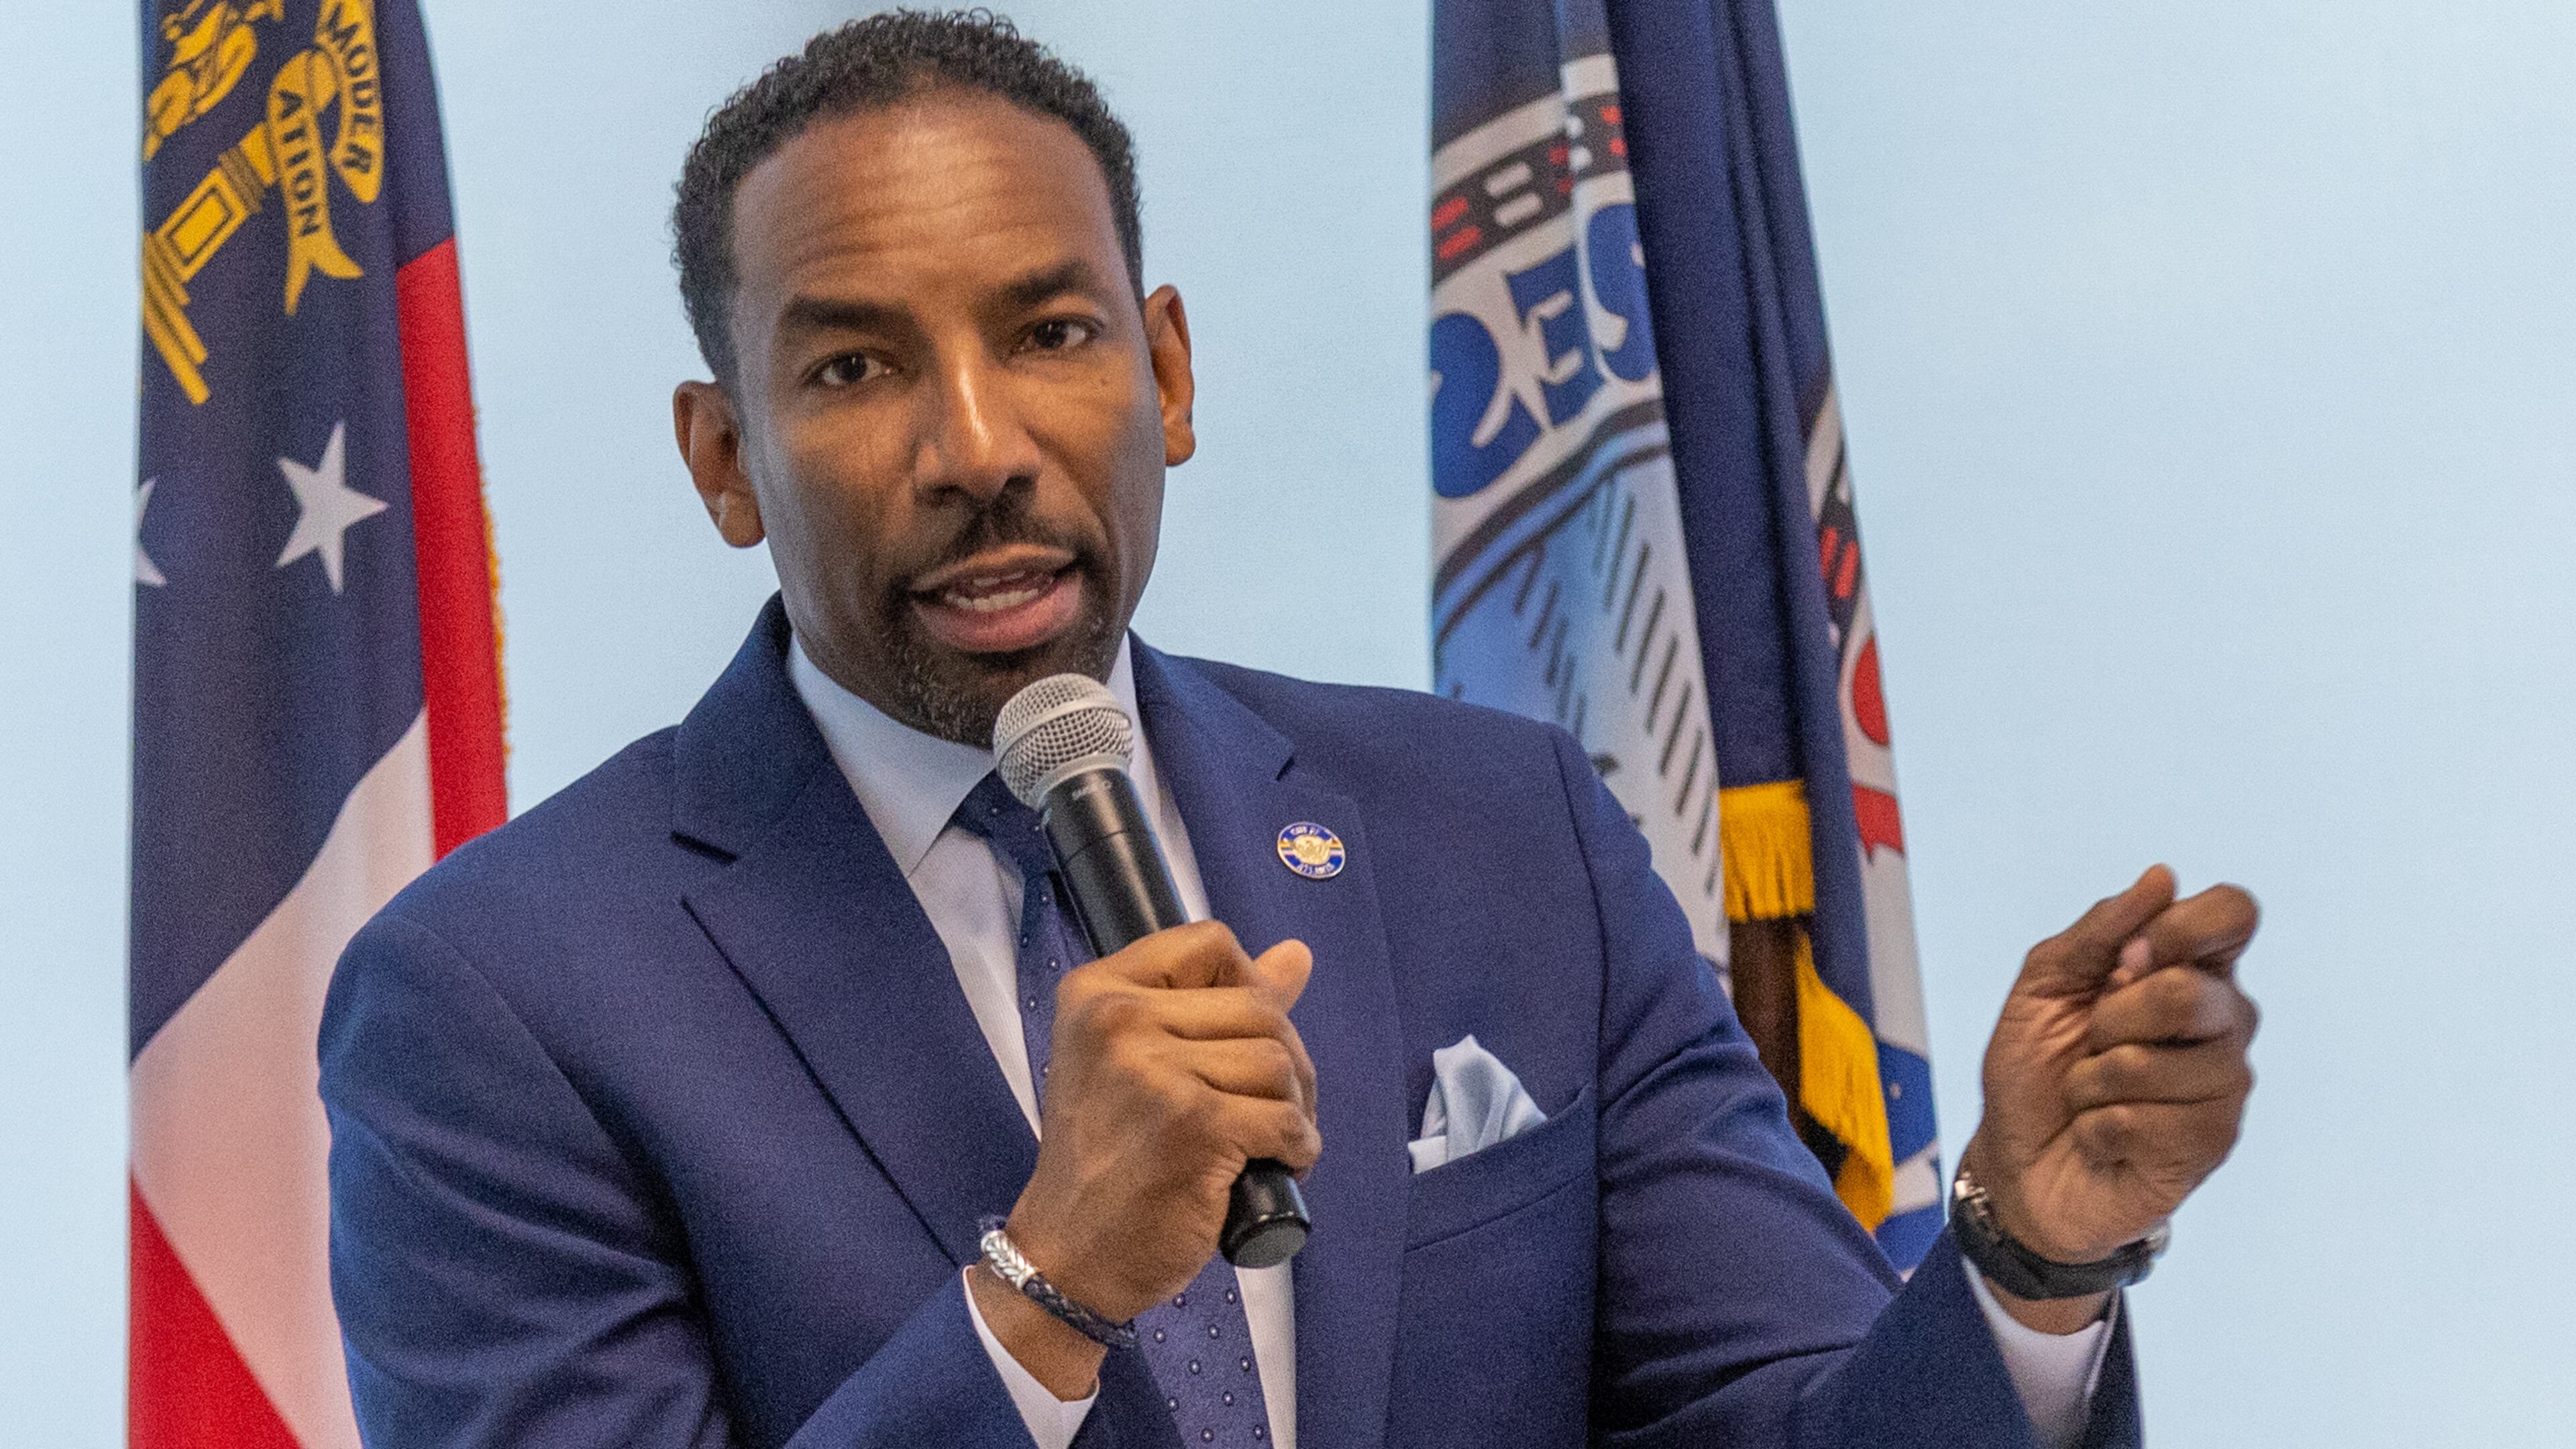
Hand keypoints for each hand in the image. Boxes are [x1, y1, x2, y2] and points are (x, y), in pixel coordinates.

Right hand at [971, 921, 1319, 1395]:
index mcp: (1097, 993)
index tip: (1242, 1040)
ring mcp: (1155, 1072)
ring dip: (1293, 1107)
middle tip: (1271, 1107)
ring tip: (1269, 1140)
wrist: (1071, 1254)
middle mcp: (1118, 1020)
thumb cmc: (1107, 1158)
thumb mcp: (1139, 1062)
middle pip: (1258, 1006)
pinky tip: (1278, 1165)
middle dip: (1286, 1060)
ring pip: (1277, 1061)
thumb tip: (1297, 955)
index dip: (1249, 986)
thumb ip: (1216, 1003)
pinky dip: (1298, 1146)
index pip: (1210, 943)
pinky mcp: (1195, 1126)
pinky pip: (1284, 1118)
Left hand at [1964, 866, 2258, 1325]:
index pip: (2233, 913)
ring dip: (2093, 1080)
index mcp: (2189, 967)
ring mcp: (2225, 1084)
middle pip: (2187, 991)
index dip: (2182, 926)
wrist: (2017, 1163)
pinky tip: (2102, 1137)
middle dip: (2108, 1019)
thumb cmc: (2036, 1070)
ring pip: (2152, 1063)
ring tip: (2093, 1095)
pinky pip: (2138, 1118)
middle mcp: (2224, 1020)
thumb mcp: (2044, 986)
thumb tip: (2160, 877)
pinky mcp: (2212, 1142)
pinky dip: (2095, 1125)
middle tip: (2091, 1042)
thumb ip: (2098, 933)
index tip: (2128, 958)